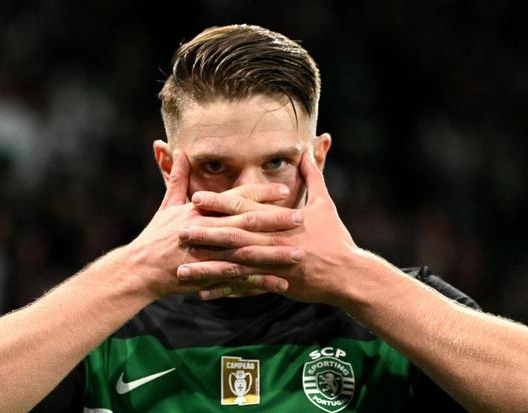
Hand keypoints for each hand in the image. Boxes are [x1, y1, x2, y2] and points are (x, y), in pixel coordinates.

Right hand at [125, 150, 304, 299]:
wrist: (140, 269)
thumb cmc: (155, 236)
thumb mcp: (167, 204)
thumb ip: (178, 178)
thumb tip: (180, 151)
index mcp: (200, 211)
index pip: (235, 199)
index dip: (261, 195)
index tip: (284, 192)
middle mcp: (207, 230)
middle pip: (247, 224)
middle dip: (276, 221)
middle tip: (301, 219)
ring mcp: (209, 255)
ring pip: (248, 254)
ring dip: (274, 254)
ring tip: (298, 253)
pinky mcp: (209, 277)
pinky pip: (239, 281)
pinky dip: (260, 283)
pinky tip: (281, 284)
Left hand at [177, 152, 360, 304]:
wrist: (348, 274)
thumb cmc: (336, 237)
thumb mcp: (325, 203)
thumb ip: (313, 176)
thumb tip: (307, 150)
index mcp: (281, 220)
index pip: (245, 208)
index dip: (219, 203)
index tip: (196, 198)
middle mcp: (273, 242)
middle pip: (233, 237)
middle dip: (204, 234)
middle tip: (178, 231)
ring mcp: (272, 266)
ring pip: (234, 266)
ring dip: (207, 267)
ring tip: (182, 269)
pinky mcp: (274, 284)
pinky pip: (244, 288)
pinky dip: (224, 290)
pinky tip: (203, 292)